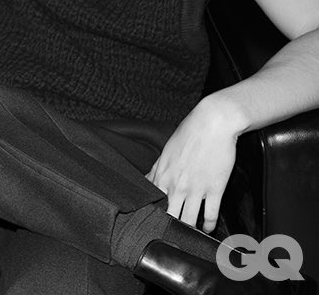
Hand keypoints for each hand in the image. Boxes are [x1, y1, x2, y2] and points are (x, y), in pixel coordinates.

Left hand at [145, 97, 241, 232]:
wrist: (213, 124)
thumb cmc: (189, 134)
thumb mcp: (166, 151)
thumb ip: (156, 169)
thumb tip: (146, 179)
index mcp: (162, 175)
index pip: (151, 202)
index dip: (150, 215)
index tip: (150, 224)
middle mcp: (176, 185)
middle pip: (168, 216)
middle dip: (167, 227)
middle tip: (168, 236)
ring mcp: (196, 189)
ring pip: (188, 220)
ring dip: (188, 230)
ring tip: (187, 238)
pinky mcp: (215, 189)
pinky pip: (210, 214)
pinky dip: (208, 225)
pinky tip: (207, 229)